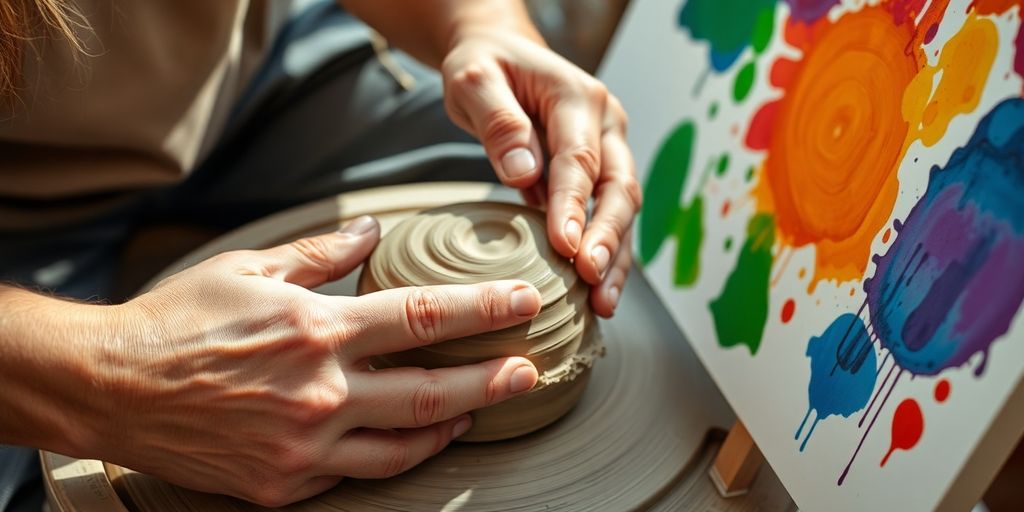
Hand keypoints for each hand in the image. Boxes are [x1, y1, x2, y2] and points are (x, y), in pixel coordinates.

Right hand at [83, 216, 541, 506]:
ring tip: (477, 412)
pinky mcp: (282, 483)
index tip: (523, 303)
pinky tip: (408, 441)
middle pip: (431, 390)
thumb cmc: (177, 320)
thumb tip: (371, 233)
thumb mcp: (249, 267)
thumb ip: (321, 253)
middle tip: (528, 370)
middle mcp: (318, 391)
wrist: (109, 386)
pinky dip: (390, 457)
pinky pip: (354, 475)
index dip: (483, 310)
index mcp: (316, 329)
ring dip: (450, 427)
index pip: (423, 317)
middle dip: (490, 380)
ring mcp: (302, 445)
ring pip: (402, 446)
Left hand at [441, 29, 640, 317]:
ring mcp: (606, 149)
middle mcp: (604, 124)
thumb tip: (522, 170)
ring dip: (615, 256)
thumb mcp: (473, 80)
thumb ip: (498, 120)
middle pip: (618, 187)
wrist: (499, 55)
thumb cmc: (484, 67)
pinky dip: (604, 253)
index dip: (574, 204)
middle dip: (607, 237)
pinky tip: (595, 293)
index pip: (580, 158)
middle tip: (591, 279)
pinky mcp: (597, 174)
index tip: (565, 246)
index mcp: (576, 97)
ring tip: (603, 303)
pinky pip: (606, 217)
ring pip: (622, 208)